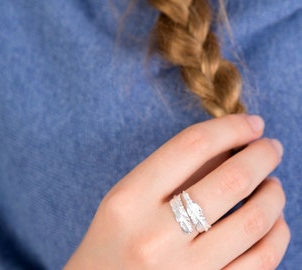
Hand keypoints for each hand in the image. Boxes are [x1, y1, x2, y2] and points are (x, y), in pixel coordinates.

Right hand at [65, 114, 289, 269]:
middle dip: (262, 156)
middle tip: (271, 147)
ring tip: (272, 184)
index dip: (230, 127)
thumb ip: (176, 171)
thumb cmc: (114, 239)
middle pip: (230, 180)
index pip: (191, 146)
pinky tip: (274, 221)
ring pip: (253, 222)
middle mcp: (155, 236)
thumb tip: (231, 146)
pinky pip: (261, 262)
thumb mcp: (128, 197)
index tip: (252, 124)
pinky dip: (277, 235)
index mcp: (129, 201)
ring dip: (274, 194)